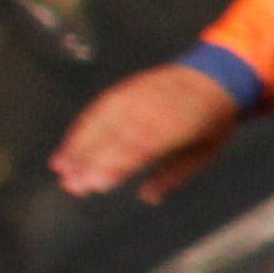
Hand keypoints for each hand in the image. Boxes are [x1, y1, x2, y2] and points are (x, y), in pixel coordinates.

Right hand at [49, 61, 239, 202]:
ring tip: (61, 172)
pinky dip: (79, 130)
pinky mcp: (123, 90)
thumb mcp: (205, 152)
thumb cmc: (210, 123)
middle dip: (92, 161)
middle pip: (117, 135)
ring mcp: (136, 95)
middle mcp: (153, 106)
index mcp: (179, 123)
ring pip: (101, 121)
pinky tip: (67, 150)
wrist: (212, 75)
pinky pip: (97, 110)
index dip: (117, 164)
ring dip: (78, 147)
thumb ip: (175, 174)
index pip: (143, 145)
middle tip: (72, 187)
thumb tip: (148, 198)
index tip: (97, 184)